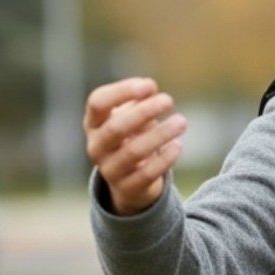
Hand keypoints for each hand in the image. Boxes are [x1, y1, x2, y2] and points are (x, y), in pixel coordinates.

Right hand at [83, 77, 186, 216]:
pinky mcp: (127, 188)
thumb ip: (140, 99)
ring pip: (133, 152)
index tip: (148, 86)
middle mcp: (96, 146)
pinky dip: (164, 159)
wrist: (129, 178)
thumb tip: (150, 88)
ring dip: (160, 135)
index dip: (121, 91)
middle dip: (144, 112)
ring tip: (181, 122)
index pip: (97, 102)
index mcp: (93, 123)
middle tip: (169, 100)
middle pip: (116, 127)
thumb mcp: (132, 115)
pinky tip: (178, 145)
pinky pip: (146, 174)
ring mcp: (109, 169)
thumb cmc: (131, 136)